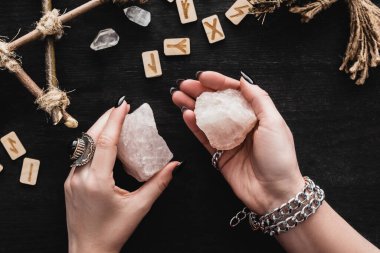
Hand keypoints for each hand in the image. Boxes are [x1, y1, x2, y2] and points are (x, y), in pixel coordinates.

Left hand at [64, 98, 179, 252]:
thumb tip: (175, 166)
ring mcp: (71, 179)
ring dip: (97, 129)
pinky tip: (103, 141)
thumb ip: (158, 183)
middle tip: (120, 107)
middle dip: (105, 118)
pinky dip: (92, 143)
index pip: (105, 141)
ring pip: (82, 144)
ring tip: (113, 120)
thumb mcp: (139, 207)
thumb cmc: (112, 232)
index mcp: (97, 181)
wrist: (87, 250)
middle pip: (90, 137)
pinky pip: (79, 155)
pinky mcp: (69, 182)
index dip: (115, 120)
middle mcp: (80, 176)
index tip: (123, 105)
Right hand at [171, 71, 303, 213]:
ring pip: (207, 118)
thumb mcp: (274, 123)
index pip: (234, 93)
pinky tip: (186, 114)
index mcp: (256, 114)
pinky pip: (204, 137)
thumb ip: (258, 100)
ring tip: (177, 96)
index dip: (218, 83)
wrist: (274, 193)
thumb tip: (243, 80)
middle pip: (217, 104)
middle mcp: (241, 124)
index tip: (203, 76)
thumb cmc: (279, 157)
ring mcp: (229, 139)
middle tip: (184, 85)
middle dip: (200, 92)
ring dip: (192, 106)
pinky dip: (194, 126)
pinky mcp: (220, 154)